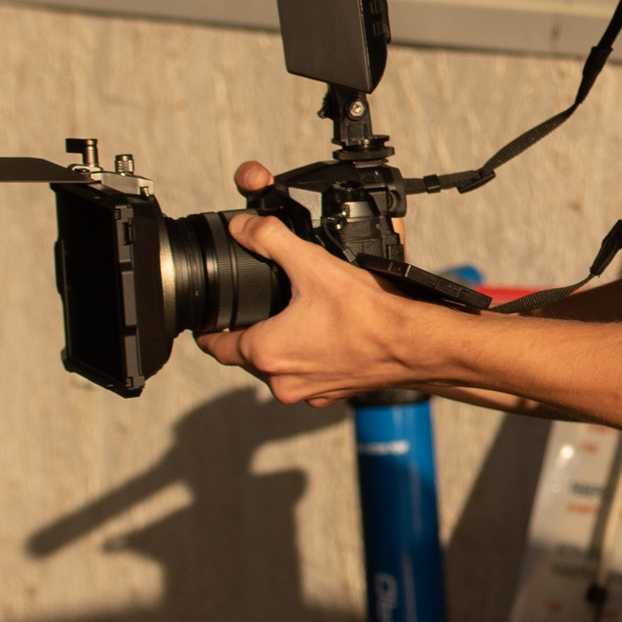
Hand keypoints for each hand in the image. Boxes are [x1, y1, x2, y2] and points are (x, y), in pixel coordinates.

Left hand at [195, 162, 431, 406]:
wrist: (413, 346)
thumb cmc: (367, 313)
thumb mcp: (313, 265)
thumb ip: (270, 239)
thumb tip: (243, 226)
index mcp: (266, 352)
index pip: (214, 345)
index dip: (208, 327)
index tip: (210, 316)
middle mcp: (280, 381)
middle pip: (245, 355)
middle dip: (249, 331)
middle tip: (259, 305)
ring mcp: (306, 392)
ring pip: (276, 367)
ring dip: (279, 345)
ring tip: (294, 316)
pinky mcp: (329, 395)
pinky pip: (304, 375)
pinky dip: (307, 358)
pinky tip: (324, 335)